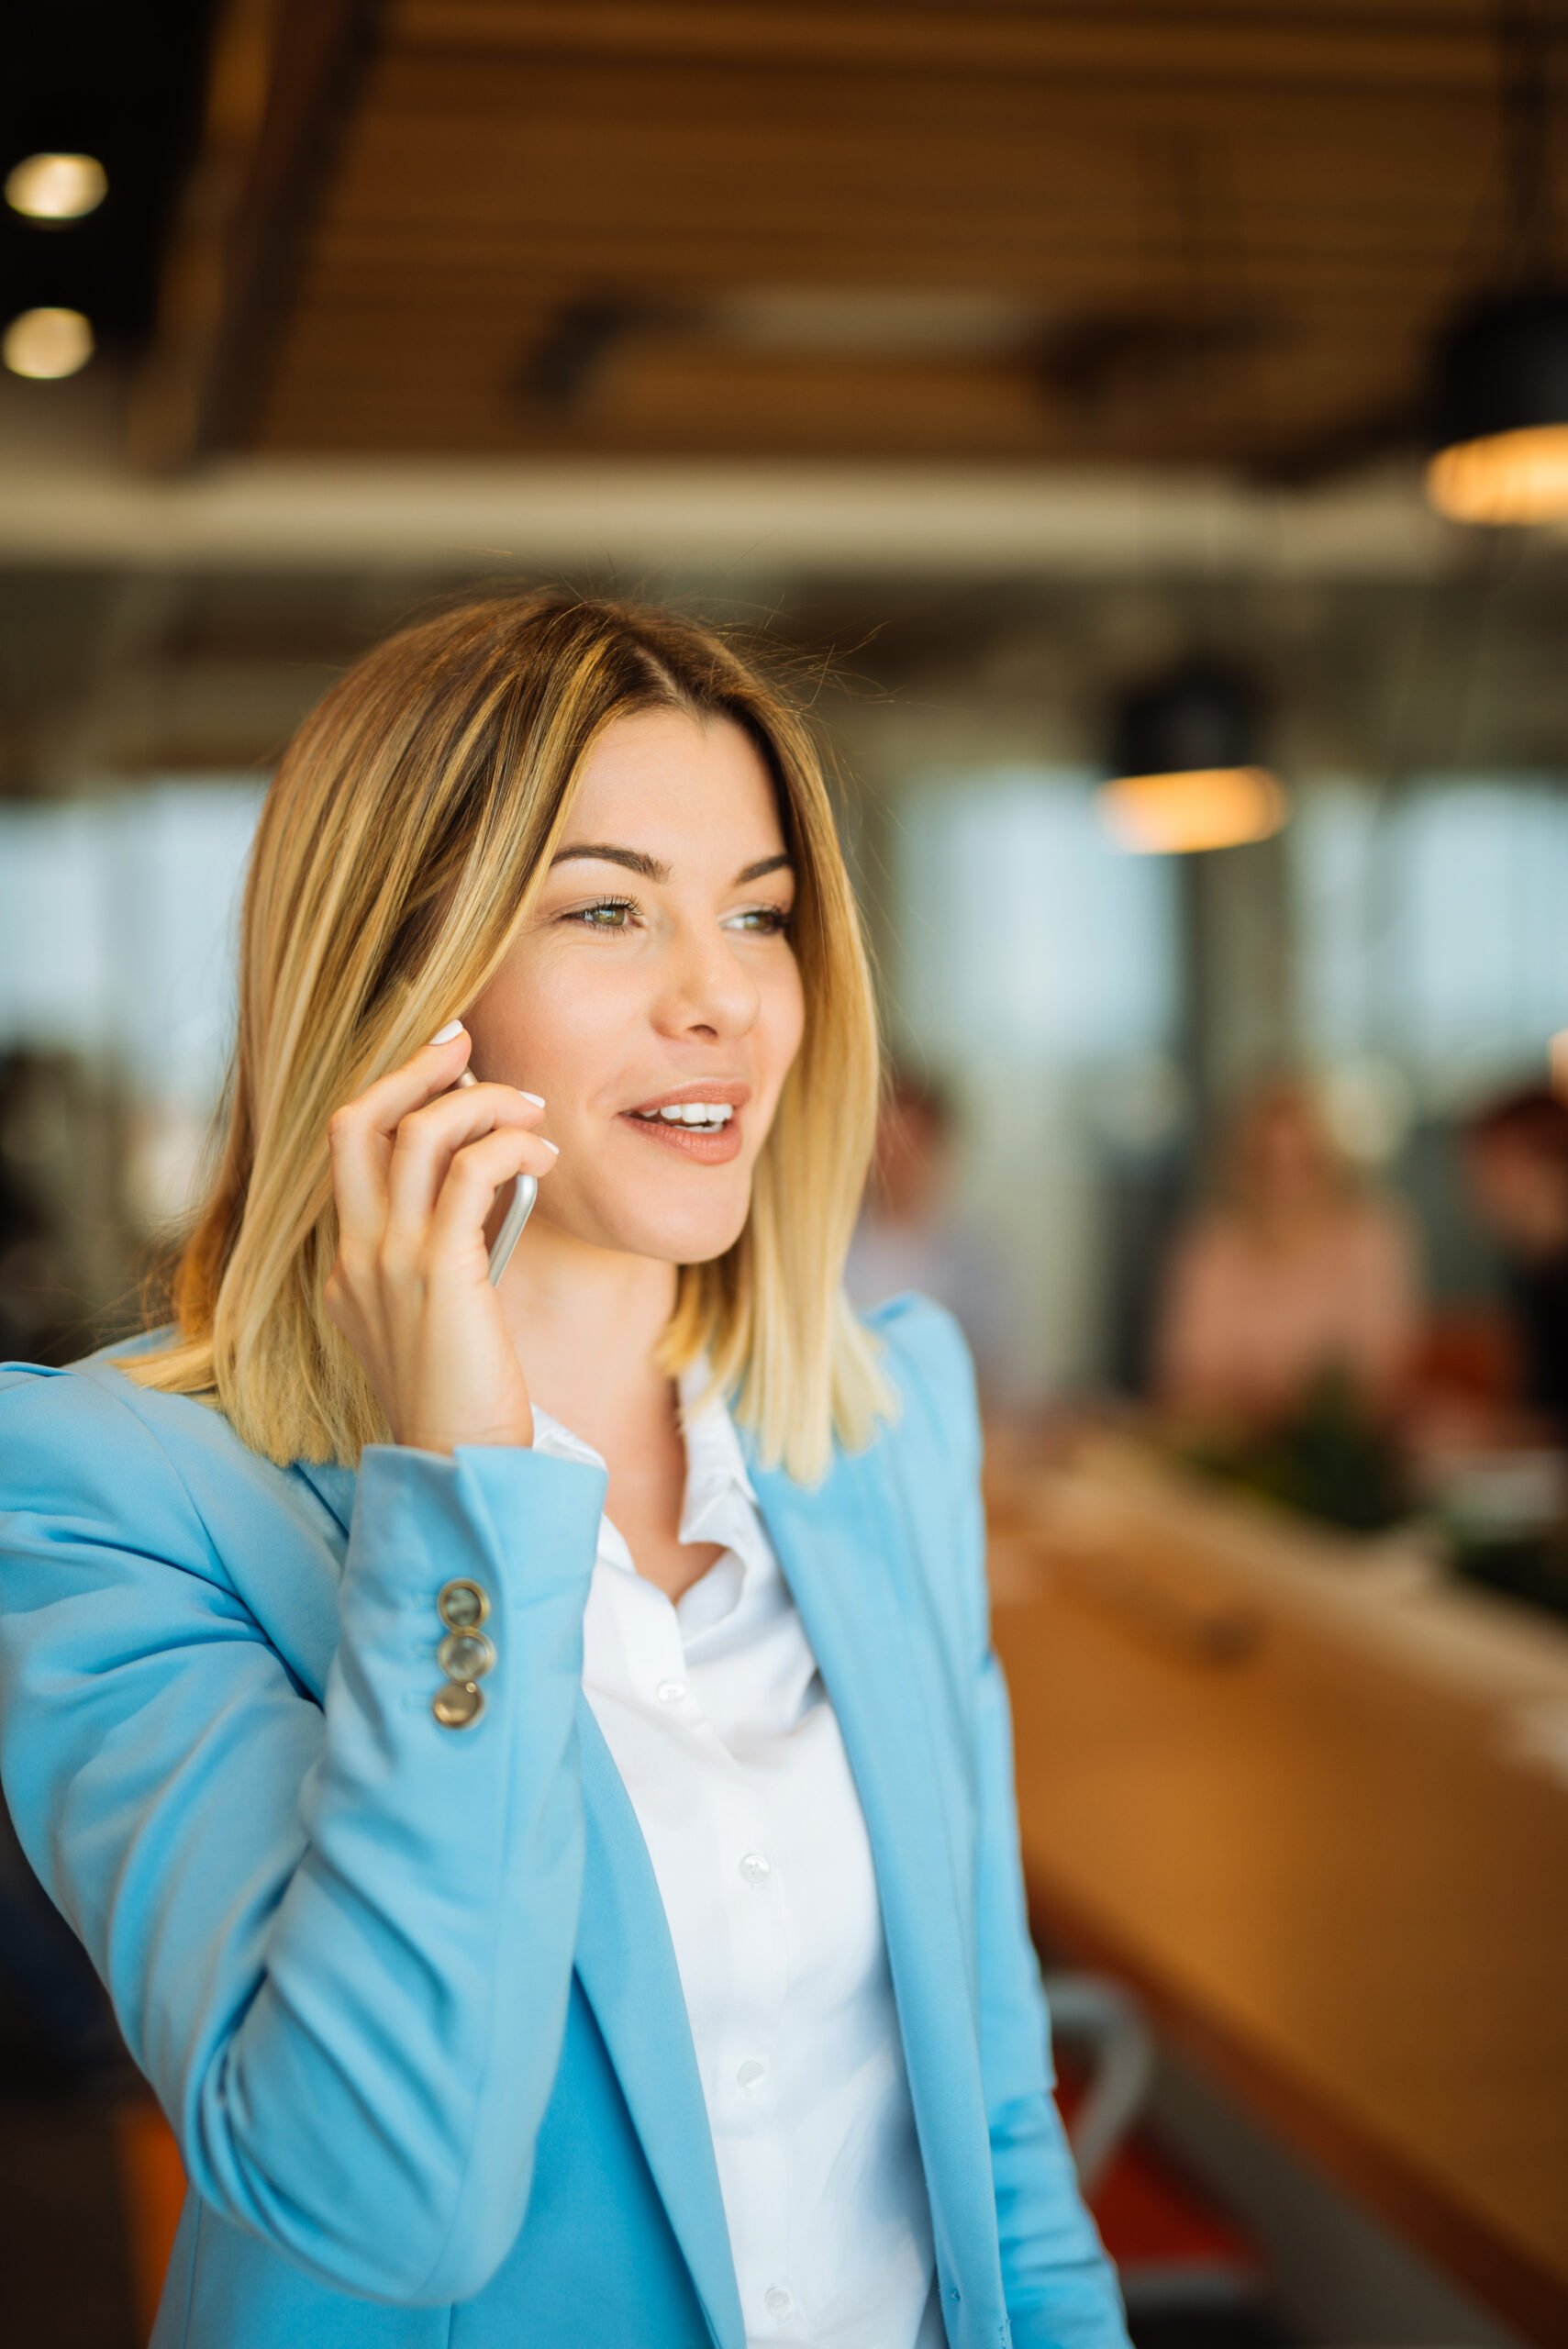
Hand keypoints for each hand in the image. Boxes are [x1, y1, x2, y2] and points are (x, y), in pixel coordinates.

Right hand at [323, 1024, 556, 1454]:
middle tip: (467, 1044)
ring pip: (417, 1134)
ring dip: (481, 1102)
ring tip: (531, 1110)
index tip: (445, 1064)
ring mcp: (388, 1262)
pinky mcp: (437, 1275)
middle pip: (357, 1120)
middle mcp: (356, 1253)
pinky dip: (510, 1146)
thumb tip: (493, 1182)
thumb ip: (447, 1251)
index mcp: (350, 1262)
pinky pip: (471, 1172)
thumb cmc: (464, 1397)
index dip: (396, 1094)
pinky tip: (544, 1157)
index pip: (352, 1149)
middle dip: (411, 1068)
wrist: (458, 1465)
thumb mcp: (440, 1315)